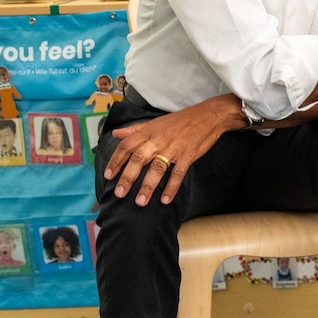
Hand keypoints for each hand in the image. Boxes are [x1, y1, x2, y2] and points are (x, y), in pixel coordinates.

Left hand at [103, 95, 244, 205]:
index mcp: (149, 131)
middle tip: (119, 193)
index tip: (108, 175)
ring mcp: (174, 147)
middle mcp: (158, 139)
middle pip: (139, 158)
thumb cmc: (181, 120)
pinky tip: (165, 199)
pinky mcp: (188, 155)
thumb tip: (116, 134)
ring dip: (148, 186)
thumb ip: (135, 130)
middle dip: (128, 177)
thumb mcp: (155, 122)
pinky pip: (178, 173)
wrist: (209, 115)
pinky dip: (172, 187)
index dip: (116, 160)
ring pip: (157, 168)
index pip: (127, 146)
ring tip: (140, 202)